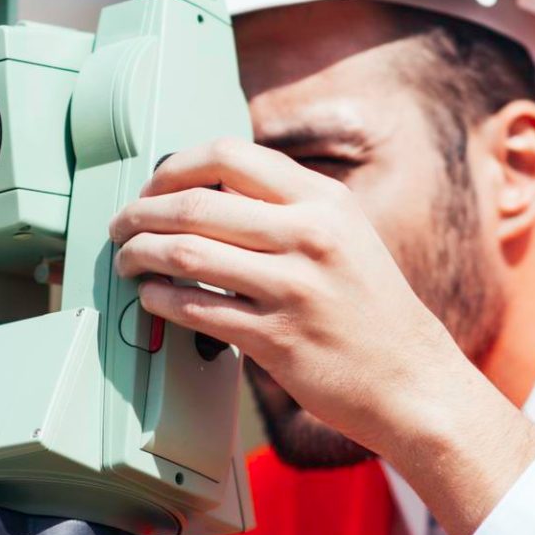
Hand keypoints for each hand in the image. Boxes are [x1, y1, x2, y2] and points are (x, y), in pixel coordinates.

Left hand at [109, 137, 534, 534]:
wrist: (412, 379)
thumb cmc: (373, 311)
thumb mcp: (345, 235)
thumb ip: (287, 209)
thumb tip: (208, 195)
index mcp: (323, 201)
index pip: (230, 155)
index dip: (175, 166)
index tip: (153, 185)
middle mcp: (309, 236)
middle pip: (196, 204)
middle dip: (142, 213)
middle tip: (122, 226)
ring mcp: (293, 288)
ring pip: (187, 255)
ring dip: (141, 256)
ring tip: (127, 261)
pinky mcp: (277, 339)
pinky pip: (197, 310)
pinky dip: (161, 301)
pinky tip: (151, 298)